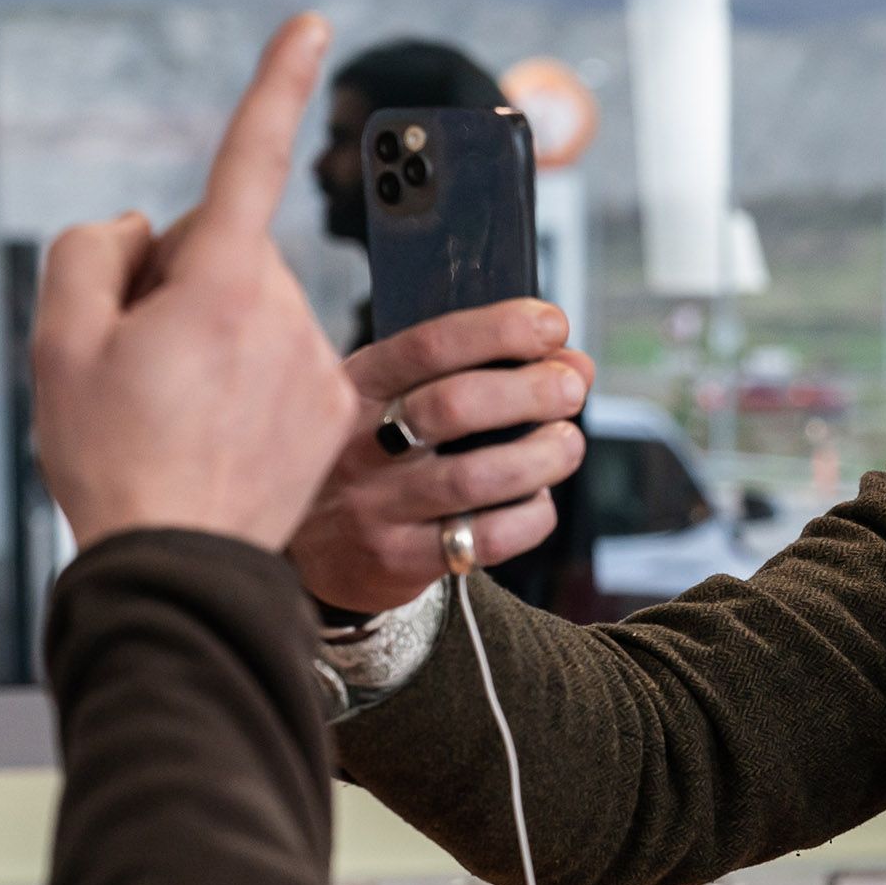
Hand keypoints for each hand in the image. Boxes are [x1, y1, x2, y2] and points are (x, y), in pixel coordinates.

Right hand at [32, 13, 358, 552]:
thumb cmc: (110, 458)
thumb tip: (142, 229)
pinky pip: (281, 361)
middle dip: (180, 284)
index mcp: (218, 282)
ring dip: (213, 339)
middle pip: (223, 254)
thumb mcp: (58, 342)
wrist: (176, 564)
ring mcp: (314, 361)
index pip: (248, 156)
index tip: (314, 24)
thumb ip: (91, 251)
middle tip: (134, 364)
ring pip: (253, 312)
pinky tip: (214, 432)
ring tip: (173, 413)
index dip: (278, 82)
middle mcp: (283, 309)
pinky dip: (248, 382)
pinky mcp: (333, 407)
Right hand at [289, 301, 592, 615]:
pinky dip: (531, 515)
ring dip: (542, 456)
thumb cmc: (375, 454)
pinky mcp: (399, 560)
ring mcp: (377, 506)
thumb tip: (574, 362)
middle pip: (454, 407)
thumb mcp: (397, 398)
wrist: (311, 550)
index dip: (499, 330)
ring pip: (475, 477)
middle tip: (572, 389)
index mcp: (357, 385)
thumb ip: (478, 373)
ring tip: (568, 443)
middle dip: (530, 391)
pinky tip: (540, 499)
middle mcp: (360, 444)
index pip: (429, 346)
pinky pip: (484, 539)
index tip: (552, 325)